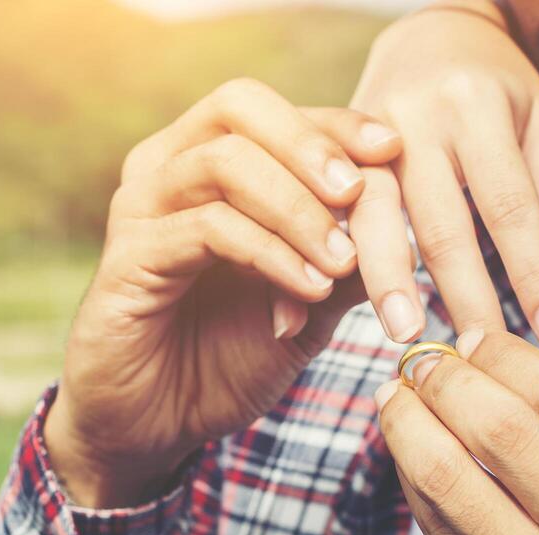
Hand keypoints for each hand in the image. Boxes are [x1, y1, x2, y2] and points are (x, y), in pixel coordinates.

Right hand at [47, 79, 414, 507]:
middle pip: (239, 105)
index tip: (393, 152)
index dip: (336, 123)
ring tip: (342, 262)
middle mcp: (164, 168)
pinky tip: (310, 291)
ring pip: (225, 162)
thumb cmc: (225, 358)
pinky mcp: (128, 256)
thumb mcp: (307, 303)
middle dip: (311, 145)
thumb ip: (349, 258)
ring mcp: (140, 207)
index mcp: (204, 162)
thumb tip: (410, 220)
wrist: (156, 425)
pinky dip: (270, 254)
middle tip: (359, 193)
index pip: (275, 111)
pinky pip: (208, 228)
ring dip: (297, 209)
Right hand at [351, 2, 538, 348]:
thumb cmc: (497, 90)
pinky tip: (315, 307)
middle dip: (462, 292)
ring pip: (372, 217)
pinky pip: (322, 213)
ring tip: (404, 335)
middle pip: (440, 220)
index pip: (511, 205)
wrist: (425, 36)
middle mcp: (414, 117)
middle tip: (478, 354)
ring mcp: (361, 135)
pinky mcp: (325, 153)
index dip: (534, 273)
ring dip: (386, 282)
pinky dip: (318, 260)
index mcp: (477, 105)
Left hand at [375, 331, 538, 534]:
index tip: (468, 337)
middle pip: (502, 428)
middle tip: (417, 358)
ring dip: (407, 424)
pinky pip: (437, 534)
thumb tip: (487, 360)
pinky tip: (404, 454)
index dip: (500, 354)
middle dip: (444, 378)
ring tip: (393, 397)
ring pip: (451, 478)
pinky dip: (412, 480)